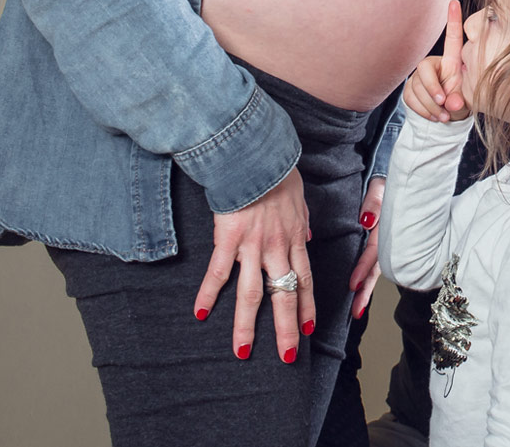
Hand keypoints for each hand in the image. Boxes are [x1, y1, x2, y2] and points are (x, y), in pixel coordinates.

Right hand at [193, 167, 314, 362]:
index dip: (306, 307)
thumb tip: (306, 234)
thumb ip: (302, 221)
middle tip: (286, 356)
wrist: (256, 154)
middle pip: (284, 295)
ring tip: (242, 350)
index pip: (305, 280)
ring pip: (252, 293)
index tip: (307, 329)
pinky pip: (218, 272)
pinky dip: (209, 294)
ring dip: (247, 325)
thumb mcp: (299, 198)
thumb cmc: (277, 171)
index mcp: (294, 239)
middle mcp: (277, 248)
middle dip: (286, 329)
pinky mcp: (228, 238)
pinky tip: (201, 313)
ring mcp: (252, 246)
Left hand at [348, 176, 385, 318]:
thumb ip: (374, 203)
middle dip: (365, 291)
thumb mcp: (380, 187)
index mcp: (386, 229)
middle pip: (376, 270)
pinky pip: (375, 264)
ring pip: (376, 271)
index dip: (363, 269)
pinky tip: (361, 291)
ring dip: (366, 290)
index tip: (353, 285)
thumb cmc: (388, 183)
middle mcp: (388, 240)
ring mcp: (386, 244)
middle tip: (355, 311)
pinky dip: (368, 278)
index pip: (373, 253)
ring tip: (356, 311)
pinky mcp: (383, 244)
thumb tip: (366, 221)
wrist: (400, 178)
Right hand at [400, 0, 468, 122]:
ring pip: (416, 87)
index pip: (452, 39)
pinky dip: (422, 110)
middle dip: (432, 89)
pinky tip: (433, 115)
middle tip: (444, 105)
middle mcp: (434, 65)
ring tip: (443, 116)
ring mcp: (420, 77)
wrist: (445, 119)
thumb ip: (458, 101)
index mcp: (451, 62)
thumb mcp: (463, 102)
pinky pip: (410, 98)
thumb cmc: (457, 104)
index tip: (455, 2)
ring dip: (430, 105)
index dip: (454, 20)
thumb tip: (451, 104)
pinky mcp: (410, 89)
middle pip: (424, 69)